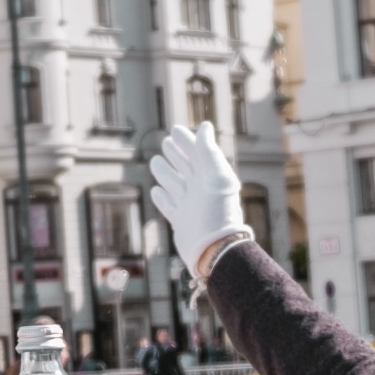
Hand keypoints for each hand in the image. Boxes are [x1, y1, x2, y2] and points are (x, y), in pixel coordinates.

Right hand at [150, 122, 246, 277]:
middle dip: (175, 154)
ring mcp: (189, 206)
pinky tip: (156, 192)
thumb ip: (208, 151)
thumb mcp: (216, 176)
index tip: (175, 129)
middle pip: (185, 167)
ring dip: (165, 172)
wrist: (214, 247)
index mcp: (211, 177)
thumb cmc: (218, 211)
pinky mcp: (180, 221)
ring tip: (155, 162)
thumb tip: (204, 126)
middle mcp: (200, 190)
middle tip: (167, 142)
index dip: (187, 141)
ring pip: (173, 184)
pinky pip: (169, 206)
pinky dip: (161, 198)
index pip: (197, 153)